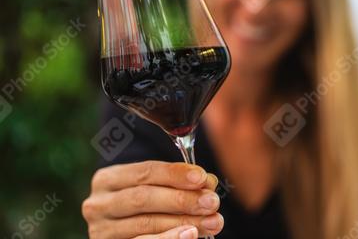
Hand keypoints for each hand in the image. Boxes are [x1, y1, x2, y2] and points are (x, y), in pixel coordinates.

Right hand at [82, 161, 223, 237]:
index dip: (175, 174)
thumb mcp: (158, 190)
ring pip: (146, 223)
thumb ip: (179, 184)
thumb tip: (208, 182)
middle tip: (212, 202)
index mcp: (108, 179)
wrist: (132, 235)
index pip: (145, 171)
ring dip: (184, 222)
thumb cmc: (148, 207)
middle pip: (144, 198)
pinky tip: (190, 235)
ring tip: (212, 221)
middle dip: (182, 199)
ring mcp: (101, 231)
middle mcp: (98, 204)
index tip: (203, 178)